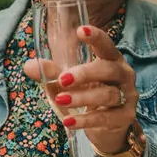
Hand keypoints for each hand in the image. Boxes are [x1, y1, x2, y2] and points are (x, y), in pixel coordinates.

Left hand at [24, 24, 139, 155]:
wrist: (108, 126)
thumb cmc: (89, 95)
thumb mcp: (69, 82)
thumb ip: (52, 73)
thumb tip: (29, 66)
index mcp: (111, 59)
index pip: (106, 45)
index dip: (96, 37)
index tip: (80, 30)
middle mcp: (123, 75)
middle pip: (108, 70)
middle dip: (85, 73)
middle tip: (63, 78)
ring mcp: (128, 96)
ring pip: (107, 94)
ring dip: (82, 97)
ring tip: (60, 100)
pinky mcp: (125, 117)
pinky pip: (106, 118)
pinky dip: (85, 120)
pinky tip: (69, 122)